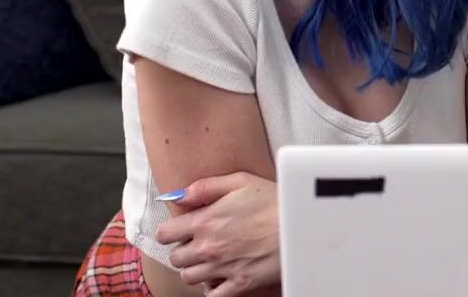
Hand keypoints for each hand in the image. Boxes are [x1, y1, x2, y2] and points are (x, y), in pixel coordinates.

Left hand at [155, 171, 280, 296]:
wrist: (302, 226)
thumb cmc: (275, 200)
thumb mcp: (241, 181)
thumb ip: (205, 187)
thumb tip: (177, 195)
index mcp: (205, 221)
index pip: (164, 234)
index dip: (170, 231)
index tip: (180, 229)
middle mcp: (208, 247)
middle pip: (175, 258)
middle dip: (183, 250)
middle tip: (198, 242)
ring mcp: (223, 268)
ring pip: (189, 278)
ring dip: (195, 268)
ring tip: (210, 259)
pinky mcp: (239, 284)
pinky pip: (211, 295)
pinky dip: (212, 288)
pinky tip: (220, 276)